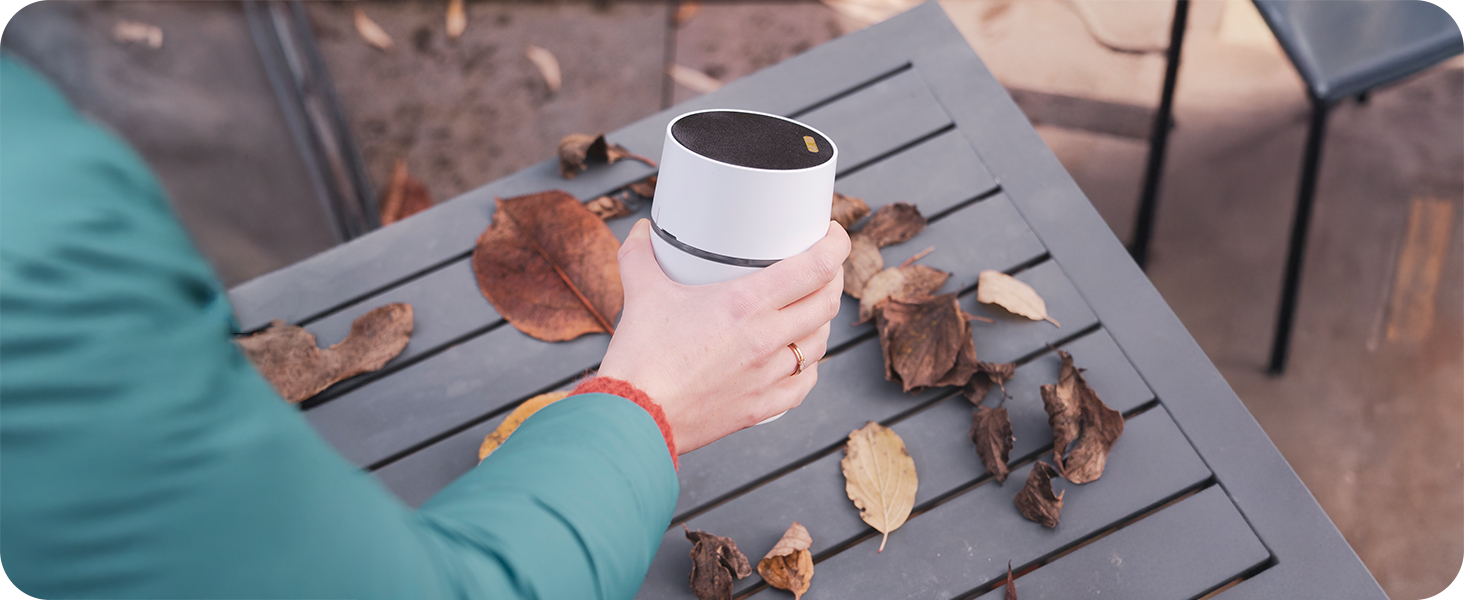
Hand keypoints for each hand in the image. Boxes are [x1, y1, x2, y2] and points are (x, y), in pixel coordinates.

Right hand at [598, 220, 849, 452]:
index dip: (836, 245)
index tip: (834, 235)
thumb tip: (642, 232)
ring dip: (821, 321)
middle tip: (824, 267)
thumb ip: (641, 256)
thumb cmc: (640, 357)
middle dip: (833, 278)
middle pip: (826, 302)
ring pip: (819, 343)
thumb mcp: (642, 292)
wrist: (635, 416)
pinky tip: (799, 358)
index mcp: (745, 303)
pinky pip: (804, 384)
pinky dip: (808, 367)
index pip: (815, 267)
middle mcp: (766, 338)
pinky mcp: (762, 406)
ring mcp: (768, 375)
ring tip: (810, 309)